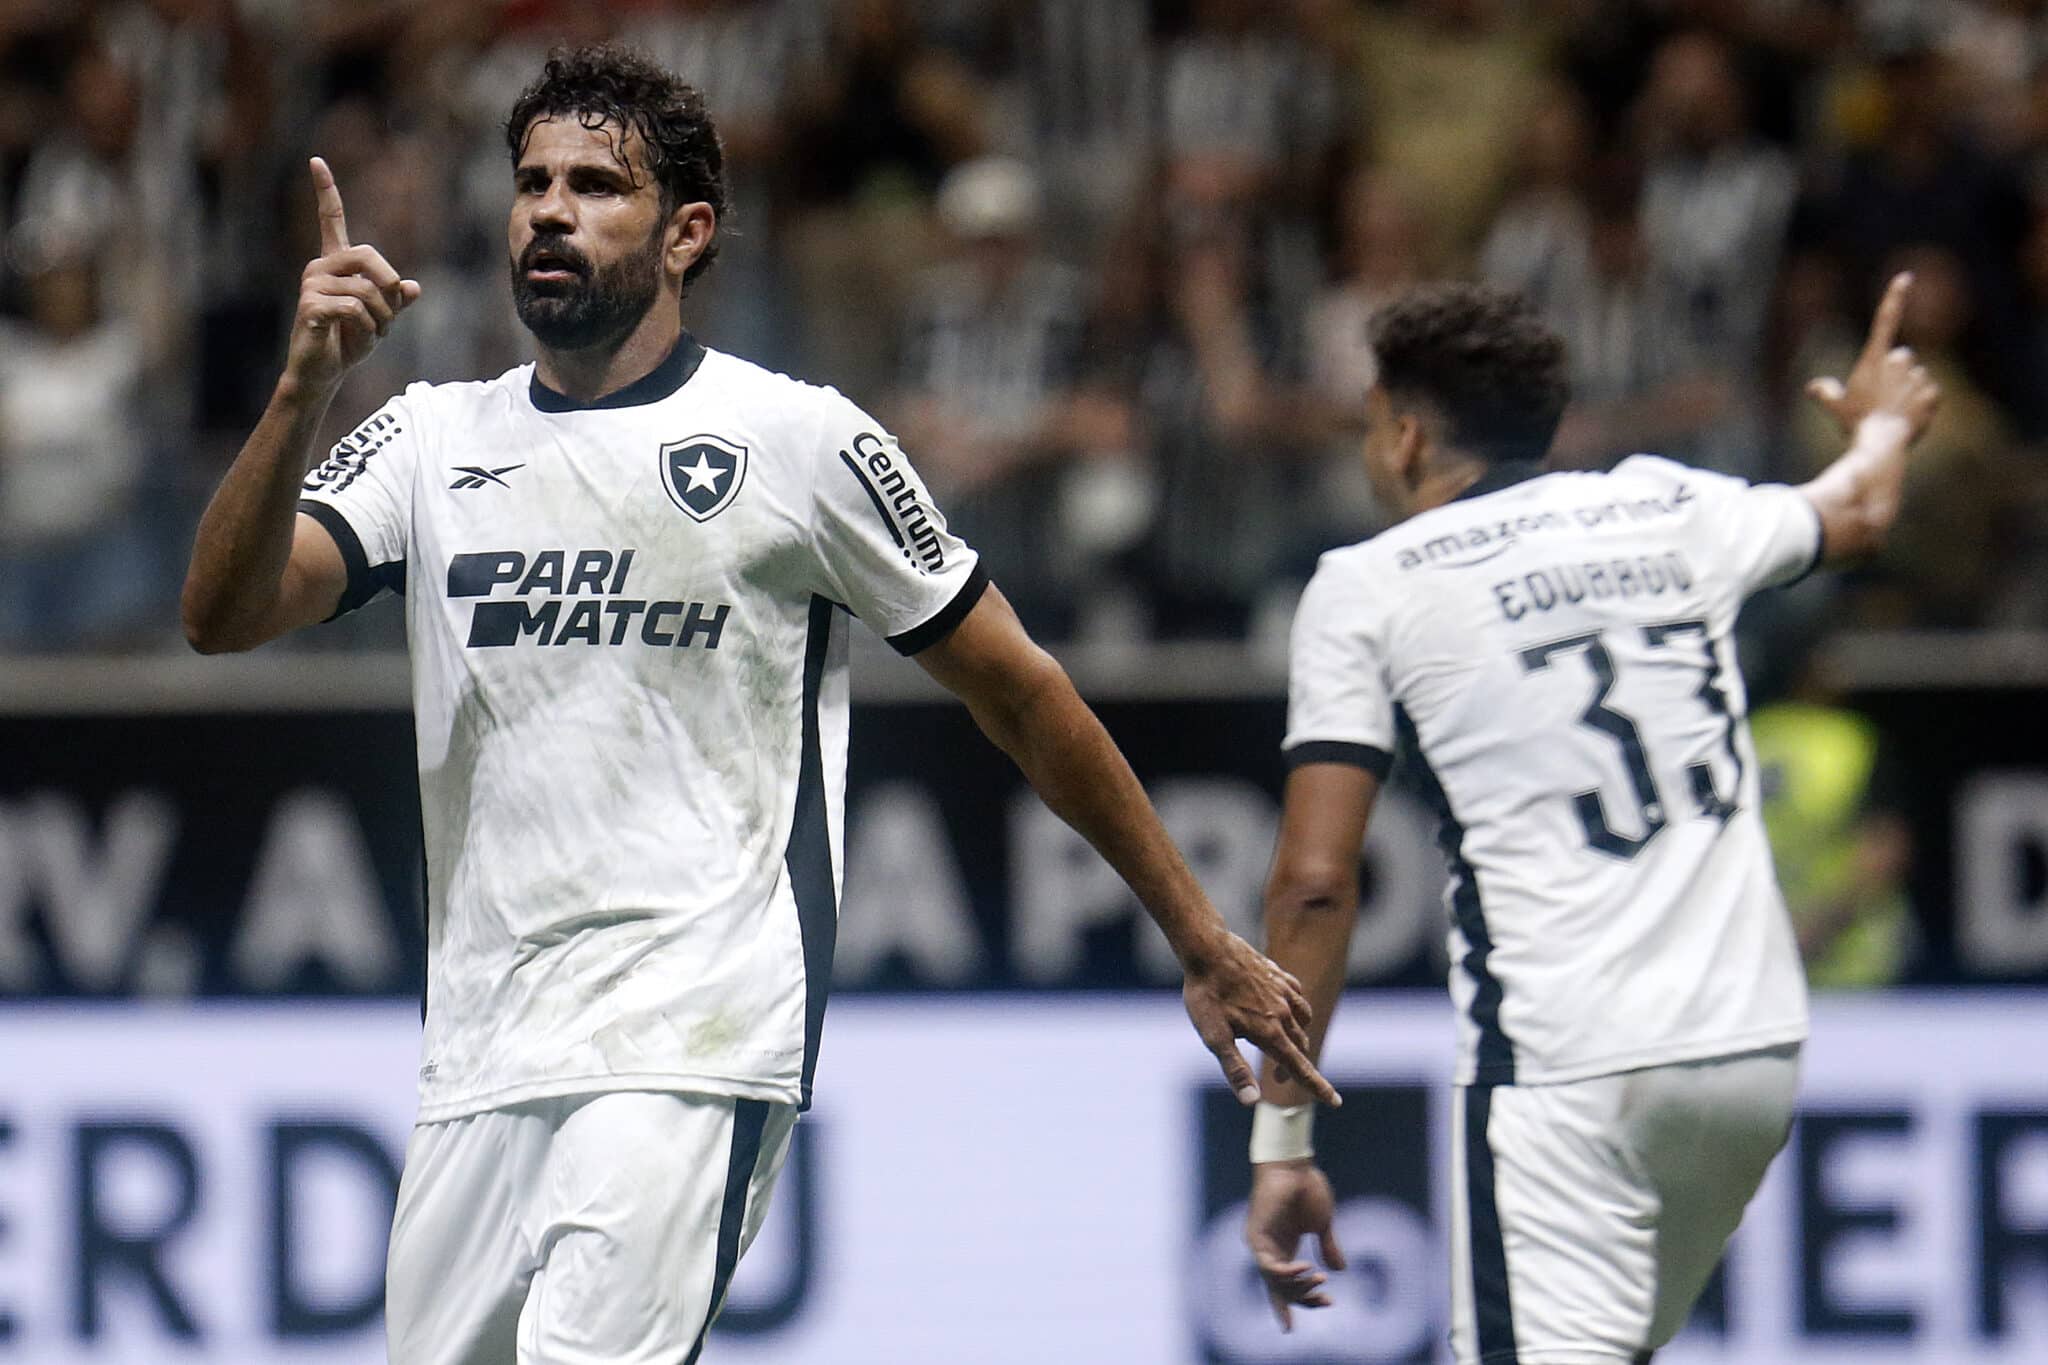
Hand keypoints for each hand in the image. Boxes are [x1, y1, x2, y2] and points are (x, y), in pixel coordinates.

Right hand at [285, 157, 422, 394]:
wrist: (323, 372)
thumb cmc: (349, 342)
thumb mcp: (381, 318)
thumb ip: (396, 299)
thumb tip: (413, 286)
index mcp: (335, 263)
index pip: (330, 220)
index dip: (325, 191)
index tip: (315, 160)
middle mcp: (319, 266)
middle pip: (369, 255)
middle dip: (390, 285)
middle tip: (392, 312)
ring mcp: (312, 285)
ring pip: (367, 289)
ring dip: (383, 318)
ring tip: (374, 333)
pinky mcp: (310, 306)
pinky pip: (356, 307)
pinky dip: (371, 327)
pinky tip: (362, 338)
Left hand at [1182, 932, 1339, 1107]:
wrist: (1207, 949)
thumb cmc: (1207, 994)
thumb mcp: (1214, 1037)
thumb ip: (1235, 1069)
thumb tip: (1252, 1101)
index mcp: (1269, 1032)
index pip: (1300, 1067)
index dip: (1317, 1087)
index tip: (1335, 1102)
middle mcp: (1282, 1012)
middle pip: (1299, 1046)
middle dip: (1294, 1066)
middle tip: (1276, 1077)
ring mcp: (1282, 991)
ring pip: (1302, 1020)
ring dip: (1297, 1037)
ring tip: (1283, 1044)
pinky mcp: (1277, 974)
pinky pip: (1297, 995)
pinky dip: (1296, 1008)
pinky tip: (1285, 1008)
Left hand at [1246, 1160, 1345, 1329]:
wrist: (1294, 1165)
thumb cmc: (1306, 1188)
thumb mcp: (1322, 1224)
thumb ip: (1328, 1247)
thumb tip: (1341, 1269)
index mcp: (1282, 1249)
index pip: (1281, 1286)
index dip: (1285, 1307)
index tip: (1288, 1330)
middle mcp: (1268, 1250)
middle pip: (1281, 1289)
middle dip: (1304, 1300)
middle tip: (1326, 1301)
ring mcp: (1260, 1244)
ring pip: (1276, 1282)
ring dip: (1300, 1287)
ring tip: (1320, 1280)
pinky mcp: (1256, 1236)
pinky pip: (1269, 1266)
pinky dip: (1288, 1272)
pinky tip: (1306, 1269)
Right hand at [1805, 272, 1940, 441]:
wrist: (1881, 445)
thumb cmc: (1854, 424)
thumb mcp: (1834, 408)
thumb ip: (1825, 393)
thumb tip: (1814, 387)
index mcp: (1874, 359)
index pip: (1884, 321)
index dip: (1895, 297)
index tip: (1905, 277)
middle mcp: (1898, 362)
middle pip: (1901, 358)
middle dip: (1895, 372)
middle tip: (1880, 398)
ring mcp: (1917, 377)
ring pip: (1917, 377)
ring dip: (1908, 390)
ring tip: (1893, 413)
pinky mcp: (1932, 394)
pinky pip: (1930, 394)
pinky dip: (1922, 405)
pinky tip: (1909, 419)